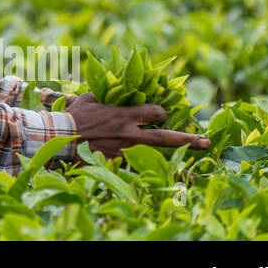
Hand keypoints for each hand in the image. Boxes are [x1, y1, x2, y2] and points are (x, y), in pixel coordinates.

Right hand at [65, 91, 210, 162]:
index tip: (163, 114)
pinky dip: (151, 174)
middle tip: (206, 142)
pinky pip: (139, 170)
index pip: (154, 112)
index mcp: (124, 115)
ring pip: (157, 159)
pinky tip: (164, 181)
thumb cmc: (73, 117)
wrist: (60, 140)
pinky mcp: (118, 166)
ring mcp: (126, 152)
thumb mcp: (88, 99)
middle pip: (165, 137)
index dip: (162, 113)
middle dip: (188, 139)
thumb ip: (105, 94)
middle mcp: (130, 134)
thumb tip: (114, 86)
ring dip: (176, 164)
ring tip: (196, 171)